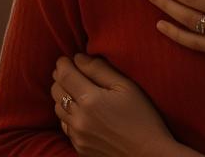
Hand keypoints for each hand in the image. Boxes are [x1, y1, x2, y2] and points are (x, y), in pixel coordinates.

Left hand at [50, 54, 183, 156]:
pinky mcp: (79, 147)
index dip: (62, 64)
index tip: (65, 58)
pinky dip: (67, 115)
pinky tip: (78, 111)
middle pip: (56, 92)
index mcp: (91, 99)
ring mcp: (77, 135)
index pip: (65, 76)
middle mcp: (79, 118)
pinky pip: (65, 126)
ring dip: (61, 96)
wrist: (148, 154)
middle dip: (59, 78)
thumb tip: (79, 58)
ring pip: (57, 109)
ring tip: (72, 89)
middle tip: (67, 71)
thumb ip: (101, 69)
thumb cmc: (143, 117)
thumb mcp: (127, 87)